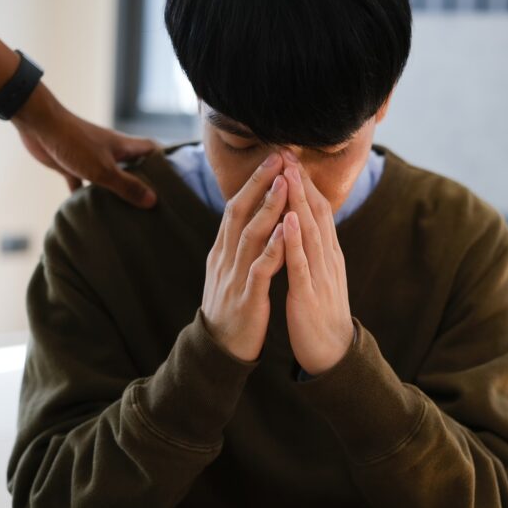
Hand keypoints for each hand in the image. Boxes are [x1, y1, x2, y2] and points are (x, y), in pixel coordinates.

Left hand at [11, 84, 159, 207]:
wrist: (38, 125)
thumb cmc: (74, 142)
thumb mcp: (104, 170)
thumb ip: (127, 186)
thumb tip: (153, 201)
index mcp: (124, 147)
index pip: (152, 151)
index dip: (164, 162)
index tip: (174, 179)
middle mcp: (111, 151)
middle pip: (132, 166)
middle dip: (142, 181)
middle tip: (152, 203)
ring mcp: (91, 157)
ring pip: (109, 176)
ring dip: (114, 191)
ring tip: (124, 212)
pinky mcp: (72, 164)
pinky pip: (82, 182)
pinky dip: (84, 196)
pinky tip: (86, 211)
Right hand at [200, 152, 287, 361]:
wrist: (219, 351)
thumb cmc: (231, 306)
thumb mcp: (230, 270)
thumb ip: (238, 244)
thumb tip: (251, 215)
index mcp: (222, 250)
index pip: (235, 207)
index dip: (252, 181)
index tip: (272, 157)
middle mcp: (225, 258)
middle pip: (239, 212)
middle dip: (259, 183)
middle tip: (278, 157)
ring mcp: (234, 277)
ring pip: (250, 235)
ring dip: (268, 208)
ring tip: (284, 184)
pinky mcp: (246, 298)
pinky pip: (260, 269)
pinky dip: (274, 248)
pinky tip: (287, 231)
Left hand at [279, 149, 354, 375]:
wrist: (333, 352)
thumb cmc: (322, 311)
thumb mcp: (320, 272)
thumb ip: (315, 247)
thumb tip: (305, 222)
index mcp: (327, 252)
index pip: (318, 210)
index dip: (305, 183)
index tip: (291, 157)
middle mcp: (327, 257)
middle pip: (316, 213)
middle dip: (302, 182)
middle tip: (289, 152)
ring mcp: (320, 274)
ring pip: (310, 232)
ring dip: (299, 202)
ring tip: (290, 174)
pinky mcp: (309, 293)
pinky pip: (301, 263)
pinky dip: (295, 240)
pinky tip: (288, 221)